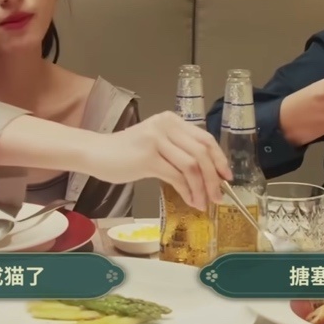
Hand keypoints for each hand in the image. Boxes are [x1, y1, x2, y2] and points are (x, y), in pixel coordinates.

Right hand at [91, 112, 231, 210]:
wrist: (97, 153)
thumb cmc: (126, 153)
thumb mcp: (157, 144)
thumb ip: (179, 152)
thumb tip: (208, 175)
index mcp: (171, 120)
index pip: (205, 138)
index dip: (219, 159)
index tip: (226, 177)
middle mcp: (166, 126)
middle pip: (202, 153)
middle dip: (214, 178)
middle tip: (218, 197)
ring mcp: (156, 140)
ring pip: (191, 166)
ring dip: (201, 188)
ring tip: (204, 203)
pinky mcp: (147, 157)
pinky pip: (176, 176)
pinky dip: (187, 191)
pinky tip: (190, 201)